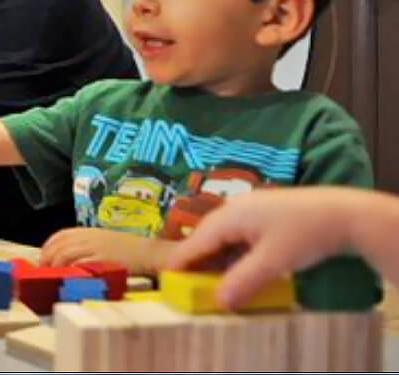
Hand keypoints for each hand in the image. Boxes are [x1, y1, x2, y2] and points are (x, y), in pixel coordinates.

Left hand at [40, 227, 174, 275]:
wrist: (149, 253)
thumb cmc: (129, 251)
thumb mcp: (104, 242)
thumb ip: (87, 247)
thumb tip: (67, 259)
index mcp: (89, 232)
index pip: (60, 235)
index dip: (48, 247)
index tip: (43, 259)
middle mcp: (89, 237)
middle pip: (59, 245)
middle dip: (47, 258)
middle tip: (44, 272)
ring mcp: (96, 247)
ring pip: (65, 254)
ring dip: (55, 266)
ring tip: (52, 277)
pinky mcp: (102, 260)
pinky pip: (80, 264)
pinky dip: (70, 271)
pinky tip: (67, 279)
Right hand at [165, 188, 355, 308]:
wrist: (345, 214)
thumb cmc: (305, 233)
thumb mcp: (273, 262)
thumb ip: (243, 281)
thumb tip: (218, 302)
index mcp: (229, 216)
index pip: (194, 242)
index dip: (180, 262)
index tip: (165, 279)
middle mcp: (234, 208)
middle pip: (206, 237)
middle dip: (196, 260)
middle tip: (188, 284)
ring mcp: (251, 208)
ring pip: (223, 236)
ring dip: (217, 258)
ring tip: (212, 279)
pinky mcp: (266, 213)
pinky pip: (238, 234)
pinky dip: (233, 252)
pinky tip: (239, 266)